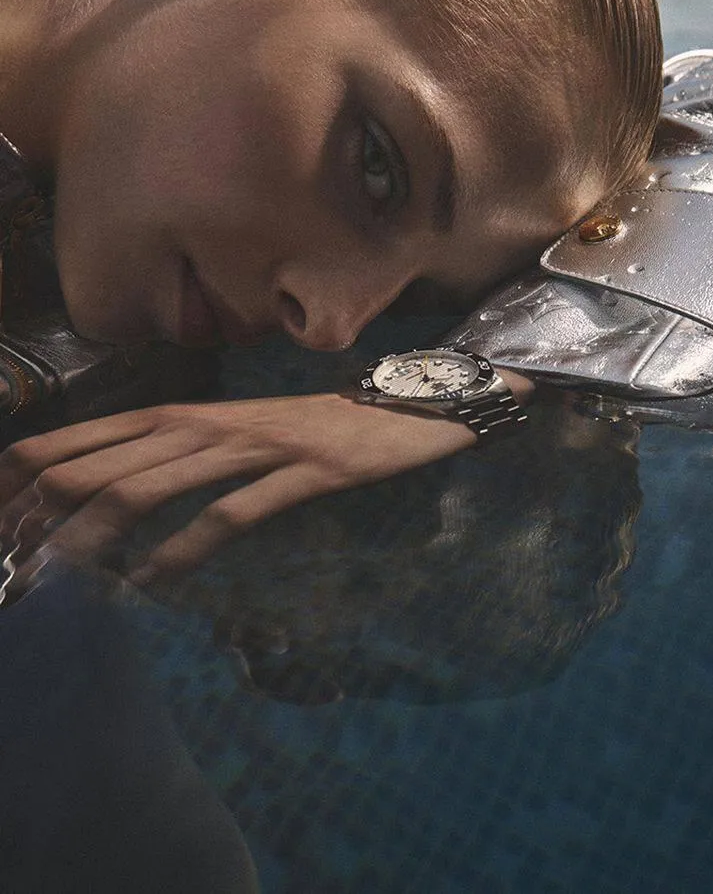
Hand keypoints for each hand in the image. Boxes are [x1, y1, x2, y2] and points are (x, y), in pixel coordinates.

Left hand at [0, 394, 478, 586]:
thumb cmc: (303, 427)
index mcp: (181, 412)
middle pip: (104, 465)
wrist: (397, 408)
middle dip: (49, 517)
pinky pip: (231, 512)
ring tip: (60, 576)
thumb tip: (99, 504)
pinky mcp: (302, 472)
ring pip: (155, 486)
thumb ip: (167, 458)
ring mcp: (255, 446)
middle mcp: (207, 423)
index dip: (29, 477)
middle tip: (15, 566)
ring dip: (99, 534)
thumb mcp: (226, 434)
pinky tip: (154, 583)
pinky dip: (184, 550)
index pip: (81, 438)